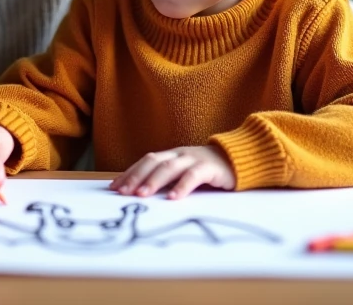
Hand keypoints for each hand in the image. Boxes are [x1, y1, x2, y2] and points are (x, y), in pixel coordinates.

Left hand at [109, 146, 235, 199]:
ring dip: (154, 181)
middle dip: (136, 177)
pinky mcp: (210, 167)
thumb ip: (167, 180)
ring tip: (142, 195)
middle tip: (122, 192)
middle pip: (153, 162)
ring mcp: (194, 159)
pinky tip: (173, 198)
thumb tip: (140, 194)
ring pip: (170, 167)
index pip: (145, 161)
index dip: (129, 173)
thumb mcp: (184, 173)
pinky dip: (182, 186)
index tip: (113, 187)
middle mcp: (180, 154)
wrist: (239, 159)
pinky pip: (194, 175)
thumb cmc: (208, 171)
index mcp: (171, 155)